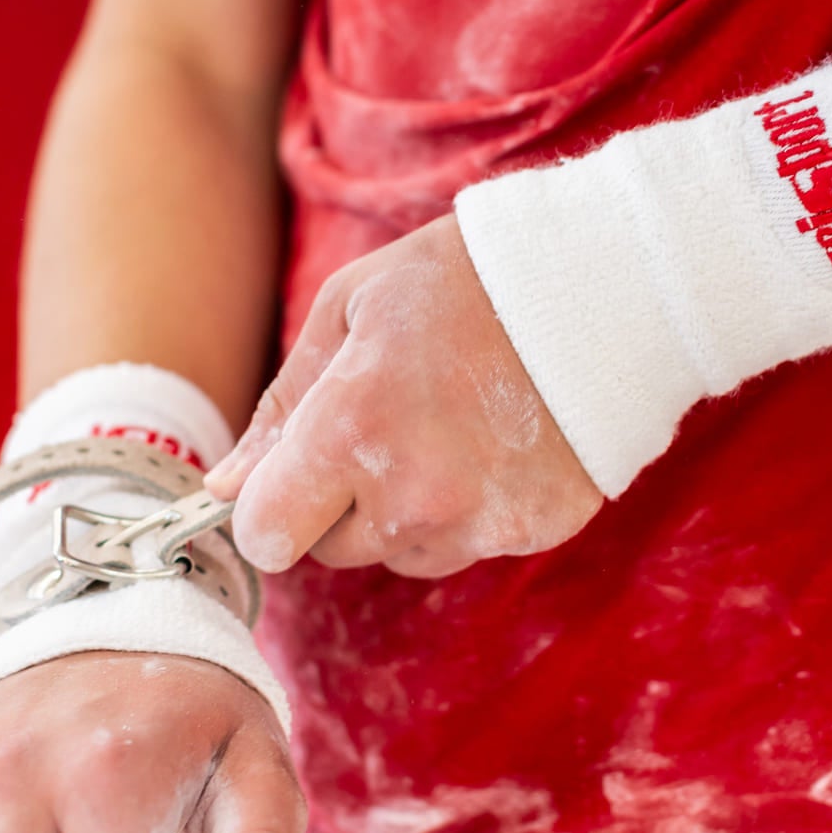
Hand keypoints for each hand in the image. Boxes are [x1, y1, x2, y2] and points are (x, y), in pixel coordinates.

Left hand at [205, 214, 601, 577]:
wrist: (606, 285)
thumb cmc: (463, 279)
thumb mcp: (349, 308)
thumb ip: (282, 406)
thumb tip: (225, 487)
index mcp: (353, 430)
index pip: (267, 535)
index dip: (268, 508)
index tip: (287, 476)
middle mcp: (413, 494)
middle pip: (333, 549)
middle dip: (339, 501)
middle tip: (386, 422)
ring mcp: (479, 521)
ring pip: (401, 553)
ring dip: (404, 509)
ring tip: (449, 426)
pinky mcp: (533, 532)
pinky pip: (468, 545)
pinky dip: (470, 509)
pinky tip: (496, 443)